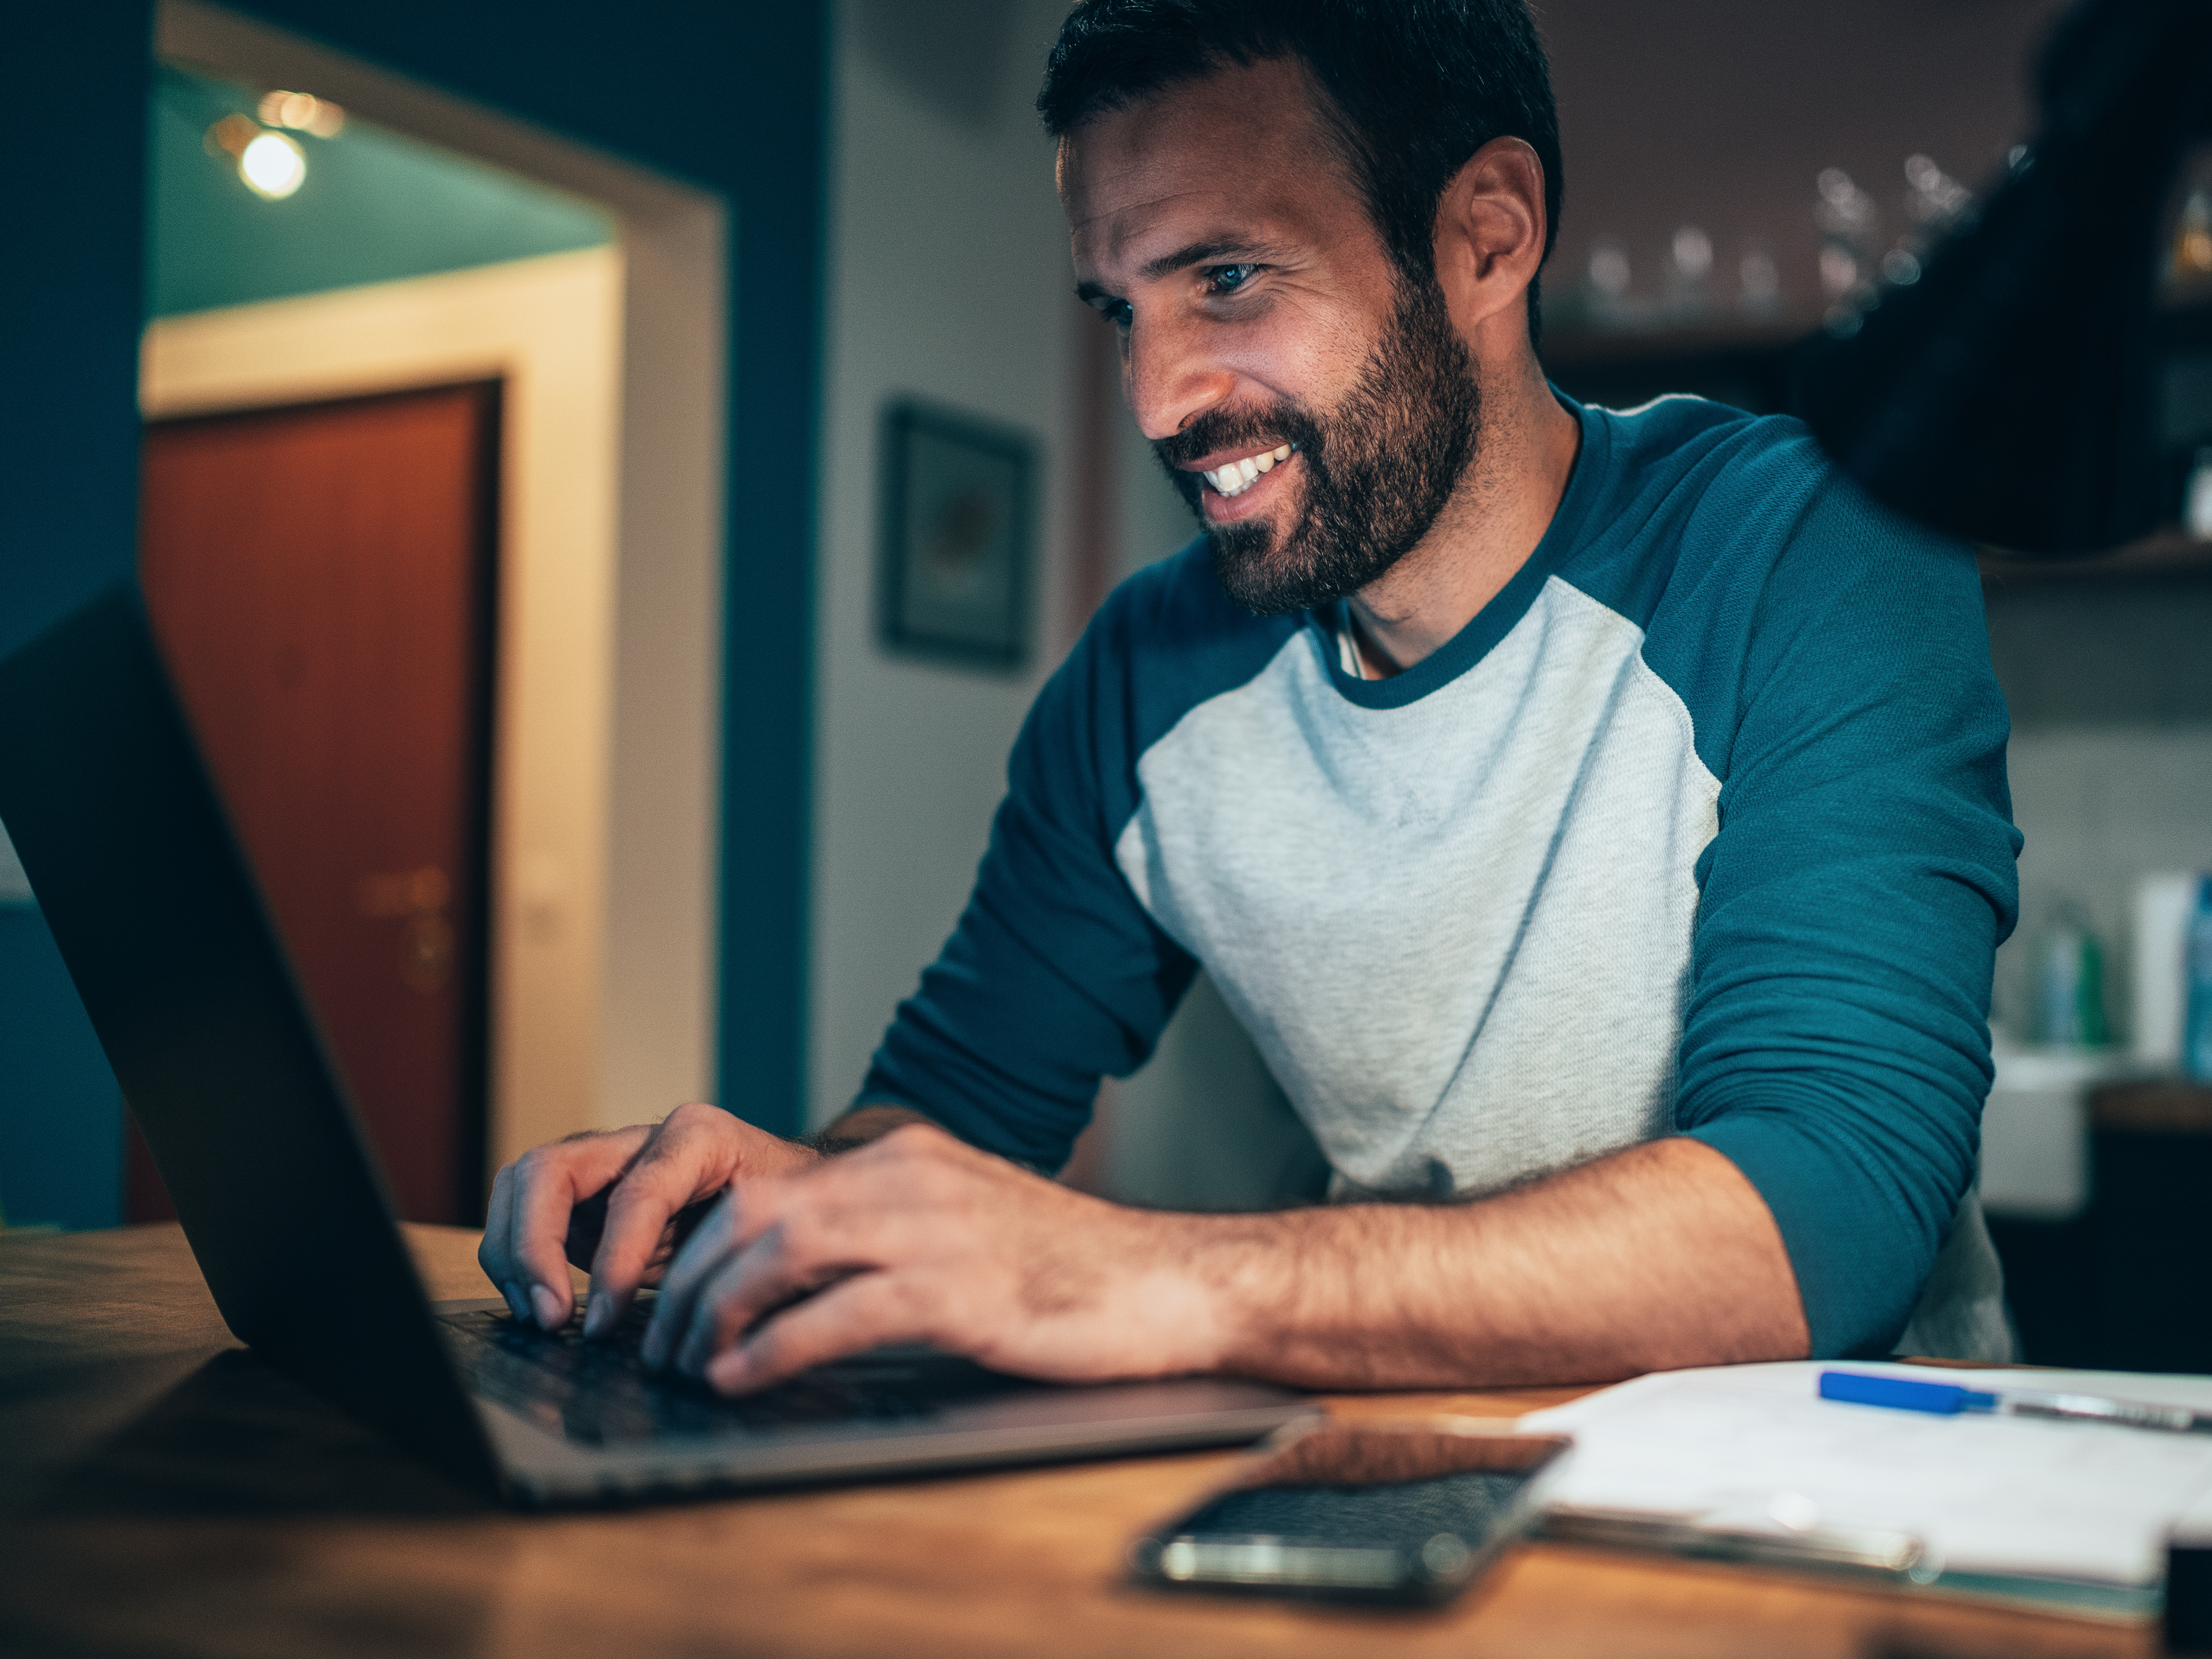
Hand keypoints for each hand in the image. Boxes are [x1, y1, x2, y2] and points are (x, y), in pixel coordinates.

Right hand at [478, 1102, 818, 1334]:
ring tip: (538, 1314)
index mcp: (696, 1136)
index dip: (614, 1260)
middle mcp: (639, 1139)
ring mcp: (605, 1161)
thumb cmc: (784, 1212)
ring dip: (514, 1252)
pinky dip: (517, 1258)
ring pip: (522, 1183)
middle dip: (533, 1247)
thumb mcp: (771, 1232)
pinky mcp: (584, 1193)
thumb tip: (693, 1317)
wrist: (788, 1192)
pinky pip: (525, 1211)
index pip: (634, 1194)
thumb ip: (728, 1260)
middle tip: (549, 1316)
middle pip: (548, 1170)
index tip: (605, 1321)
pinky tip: (537, 1305)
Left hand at [641, 1123, 1225, 1393]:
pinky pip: (838, 1313)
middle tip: (664, 1340)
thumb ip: (884, 1235)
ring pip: (781, 1251)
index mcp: (905, 1158)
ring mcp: (935, 1230)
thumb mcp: (962, 1226)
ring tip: (692, 1362)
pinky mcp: (959, 1291)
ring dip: (717, 1312)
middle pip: (756, 1214)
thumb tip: (791, 1283)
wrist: (1167, 1283)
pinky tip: (745, 1375)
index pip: (766, 1188)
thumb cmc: (1068, 1270)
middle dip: (690, 1281)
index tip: (671, 1299)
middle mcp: (909, 1177)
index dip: (700, 1247)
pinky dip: (775, 1347)